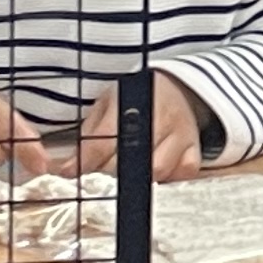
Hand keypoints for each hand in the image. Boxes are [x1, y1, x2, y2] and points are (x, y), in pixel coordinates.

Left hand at [72, 81, 209, 183]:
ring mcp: (182, 134)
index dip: (84, 162)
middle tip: (101, 170)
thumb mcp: (108, 104)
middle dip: (109, 171)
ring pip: (157, 171)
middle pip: (130, 162)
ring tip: (128, 171)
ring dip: (138, 178)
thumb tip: (67, 168)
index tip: (69, 174)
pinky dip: (169, 177)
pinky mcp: (195, 148)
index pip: (104, 142)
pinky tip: (156, 170)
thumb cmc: (138, 97)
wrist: (178, 85)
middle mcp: (161, 118)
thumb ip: (89, 135)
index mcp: (134, 103)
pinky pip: (184, 172)